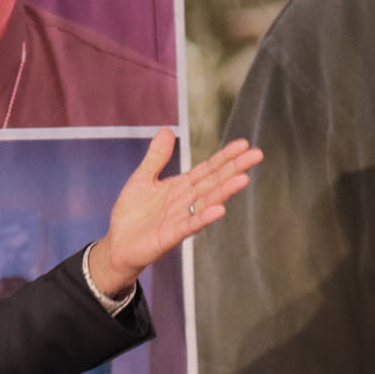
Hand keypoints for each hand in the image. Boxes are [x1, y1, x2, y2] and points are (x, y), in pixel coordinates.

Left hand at [87, 129, 262, 295]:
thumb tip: (166, 129)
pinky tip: (219, 210)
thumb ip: (156, 157)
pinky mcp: (172, 235)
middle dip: (235, 168)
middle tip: (257, 154)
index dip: (225, 156)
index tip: (243, 144)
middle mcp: (186, 201)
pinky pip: (190, 225)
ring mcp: (181, 218)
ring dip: (225, 191)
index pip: (208, 168)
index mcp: (181, 186)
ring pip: (207, 202)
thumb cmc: (131, 214)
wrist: (117, 244)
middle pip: (214, 182)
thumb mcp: (142, 178)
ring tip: (243, 179)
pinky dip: (204, 218)